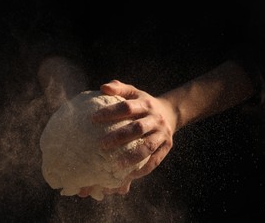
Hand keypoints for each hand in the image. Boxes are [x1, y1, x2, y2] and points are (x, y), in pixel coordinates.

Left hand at [78, 80, 176, 196]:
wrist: (171, 113)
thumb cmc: (144, 103)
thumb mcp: (134, 92)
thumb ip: (119, 88)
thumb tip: (103, 88)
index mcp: (145, 104)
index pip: (127, 107)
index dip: (111, 112)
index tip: (93, 119)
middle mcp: (155, 119)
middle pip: (138, 128)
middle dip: (120, 136)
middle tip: (102, 144)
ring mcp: (162, 134)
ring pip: (148, 146)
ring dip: (132, 157)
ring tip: (115, 166)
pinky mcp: (166, 147)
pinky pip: (155, 160)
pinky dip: (142, 169)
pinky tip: (128, 176)